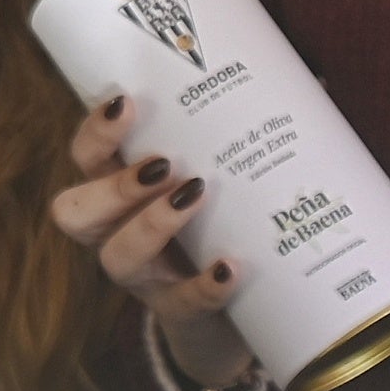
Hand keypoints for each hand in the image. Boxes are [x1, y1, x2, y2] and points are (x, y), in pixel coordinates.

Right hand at [51, 96, 260, 390]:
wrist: (235, 309)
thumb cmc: (221, 221)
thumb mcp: (217, 178)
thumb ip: (247, 132)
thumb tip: (314, 80)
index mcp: (119, 189)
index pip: (86, 157)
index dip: (95, 132)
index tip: (127, 101)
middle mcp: (115, 232)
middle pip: (75, 211)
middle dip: (113, 184)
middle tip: (162, 162)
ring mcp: (144, 276)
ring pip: (117, 257)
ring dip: (150, 224)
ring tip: (193, 195)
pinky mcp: (177, 311)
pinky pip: (181, 304)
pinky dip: (203, 286)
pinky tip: (229, 267)